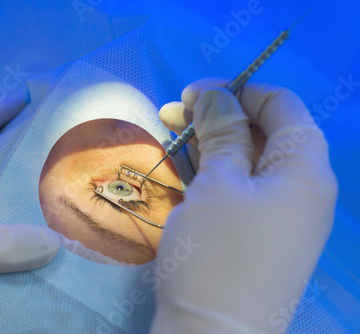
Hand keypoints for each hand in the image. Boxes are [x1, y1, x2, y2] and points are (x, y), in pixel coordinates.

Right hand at [151, 79, 337, 332]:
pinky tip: (181, 167)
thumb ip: (222, 132)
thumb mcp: (218, 184)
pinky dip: (211, 172)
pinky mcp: (255, 234)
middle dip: (217, 116)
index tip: (193, 94)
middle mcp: (299, 189)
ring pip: (245, 162)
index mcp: (305, 170)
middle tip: (171, 114)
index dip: (238, 91)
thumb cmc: (218, 254)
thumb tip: (216, 94)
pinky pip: (237, 189)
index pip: (282, 107)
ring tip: (169, 136)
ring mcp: (277, 214)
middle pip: (262, 133)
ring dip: (209, 144)